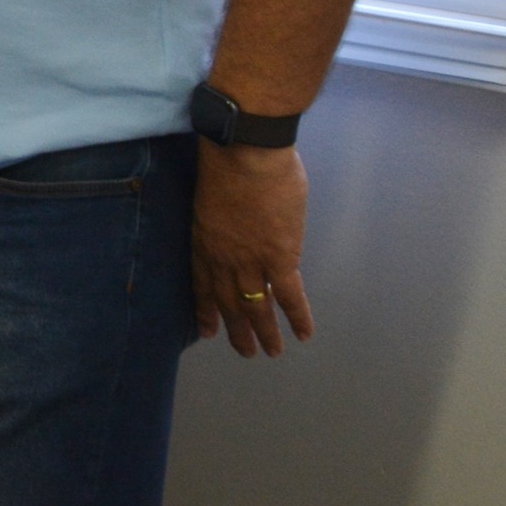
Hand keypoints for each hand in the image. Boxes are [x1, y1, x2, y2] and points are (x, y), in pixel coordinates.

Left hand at [191, 140, 315, 355]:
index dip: (206, 309)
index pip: (202, 284)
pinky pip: (288, 295)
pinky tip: (303, 334)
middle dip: (236, 330)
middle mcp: (222, 258)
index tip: (207, 330)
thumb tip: (242, 218)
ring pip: (256, 306)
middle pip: (228, 302)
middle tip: (245, 351)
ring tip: (271, 352)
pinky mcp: (280, 258)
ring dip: (264, 332)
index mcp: (203, 240)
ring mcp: (250, 261)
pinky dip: (297, 317)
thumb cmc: (227, 159)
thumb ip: (223, 215)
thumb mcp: (211, 193)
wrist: (244, 153)